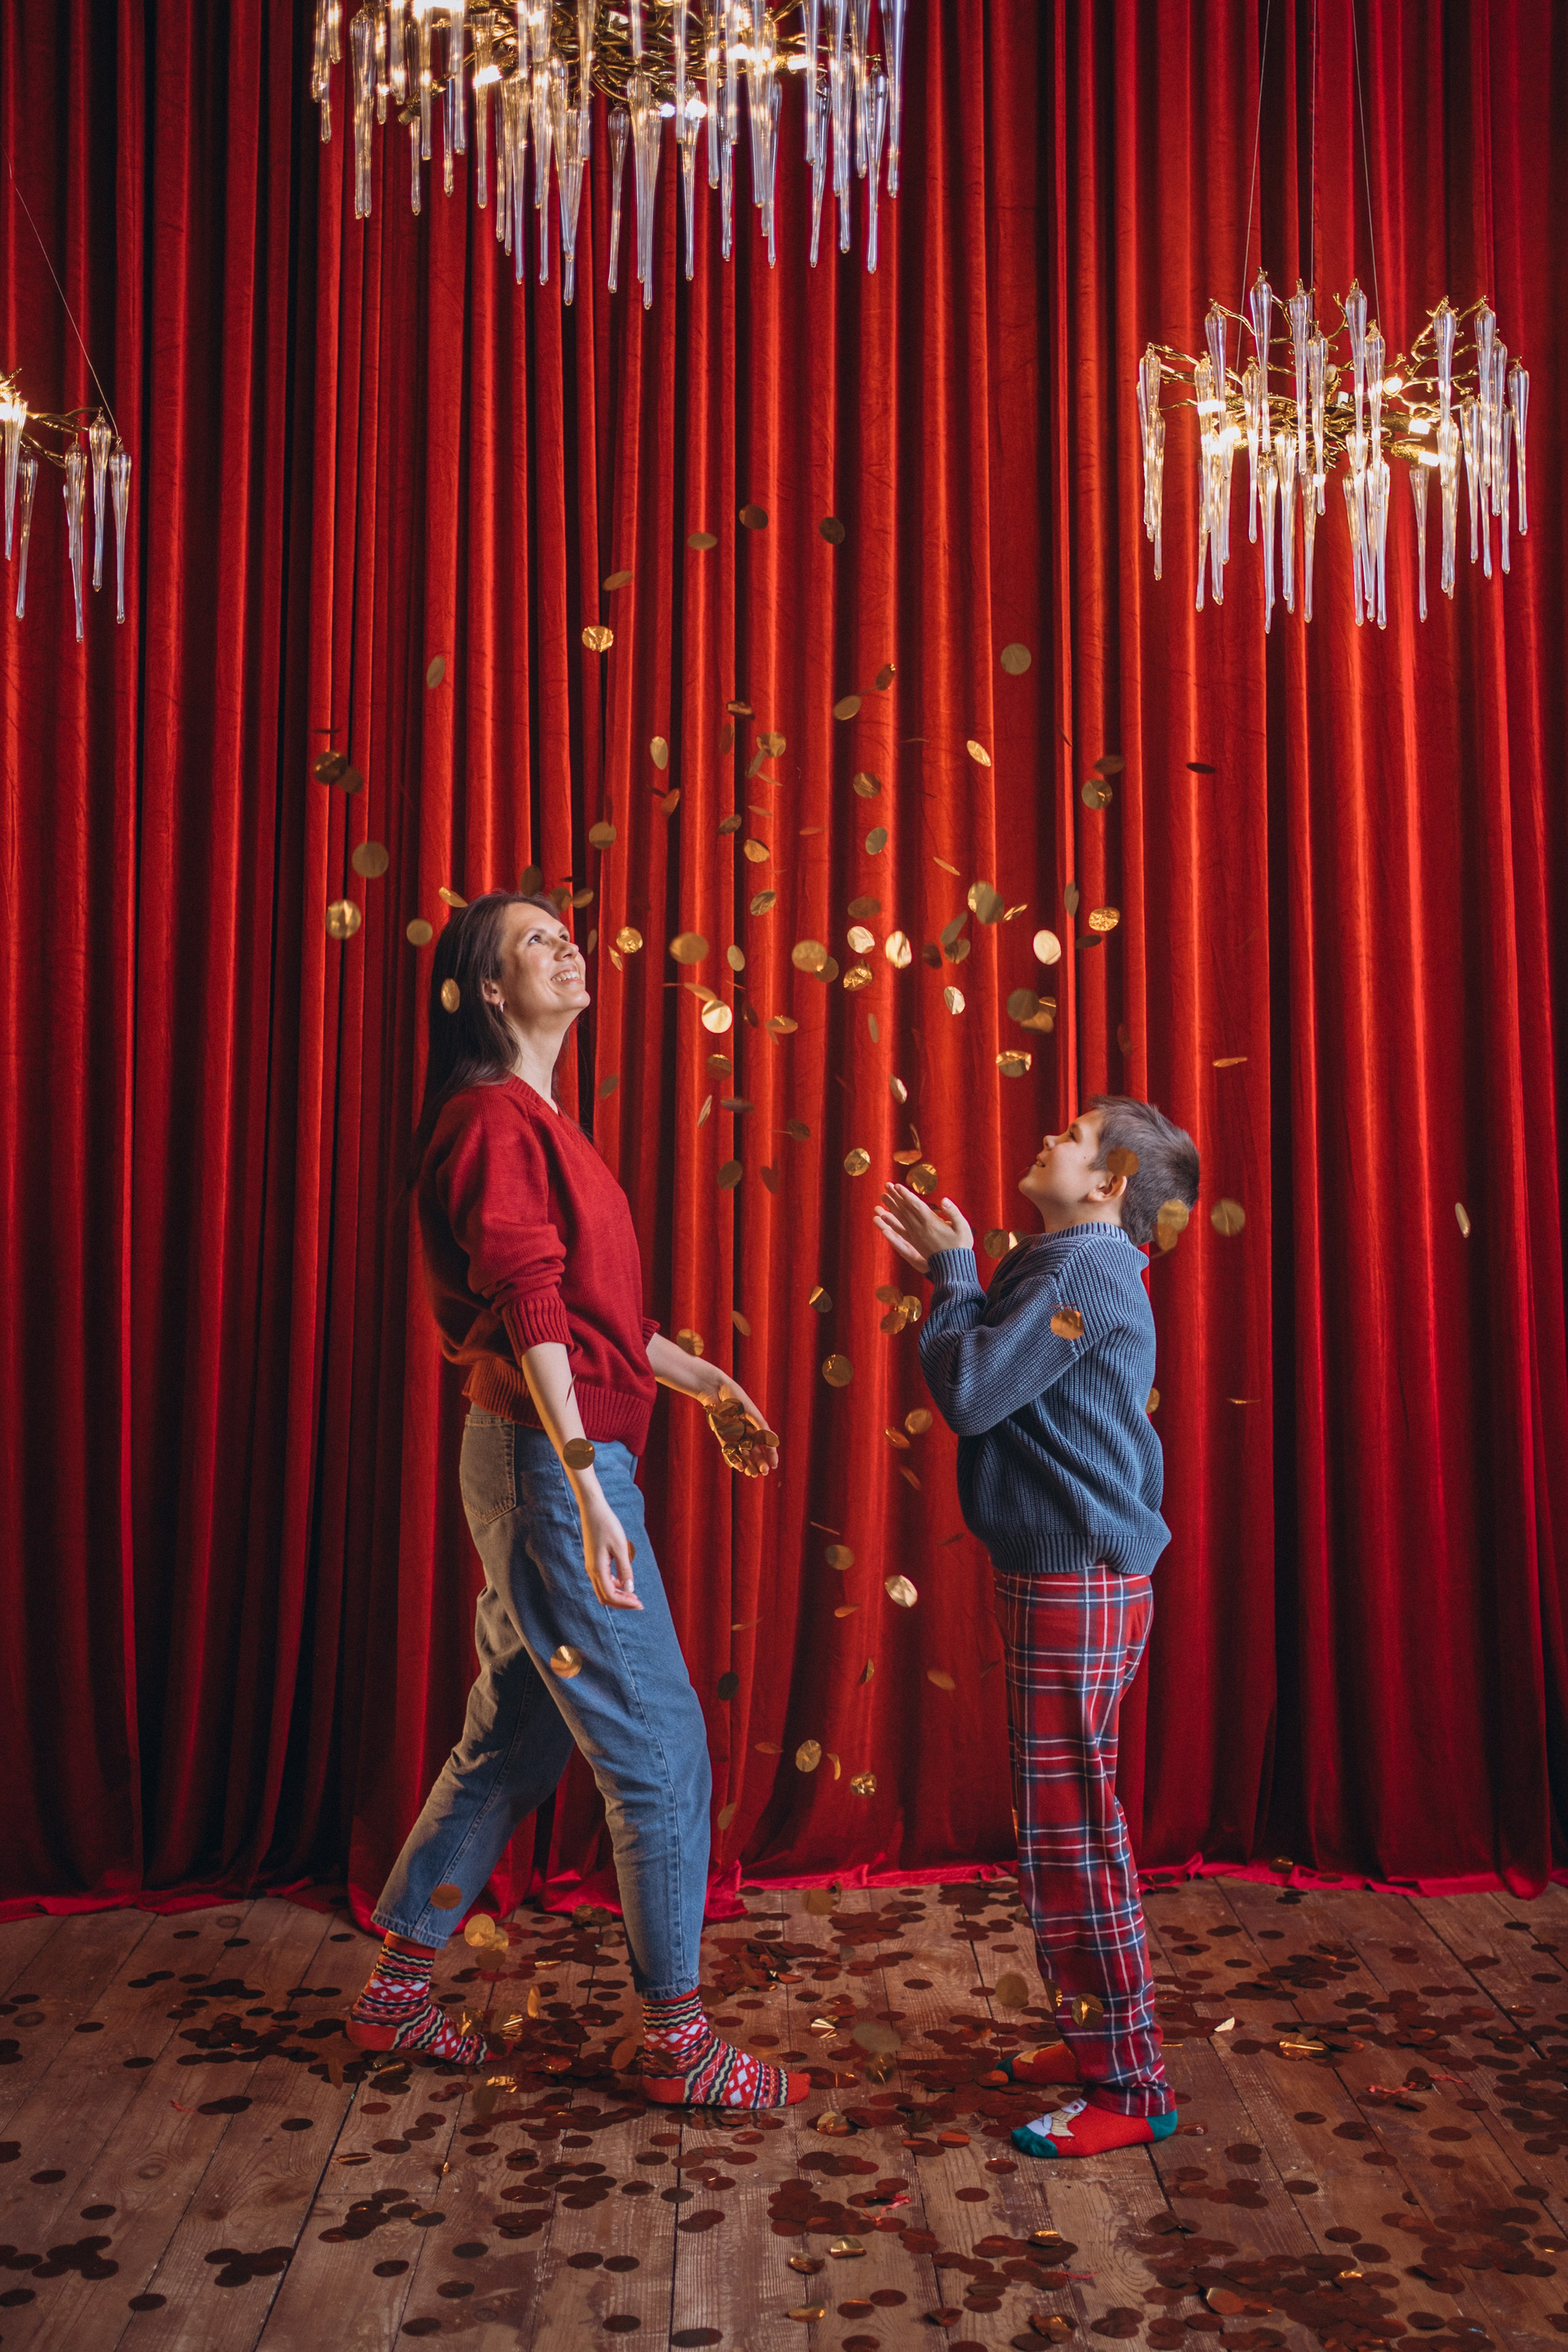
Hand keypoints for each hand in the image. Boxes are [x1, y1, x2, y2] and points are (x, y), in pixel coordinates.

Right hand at [576, 1486, 642, 1609]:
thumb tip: (630, 1589)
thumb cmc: (607, 1525)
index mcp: (597, 1569)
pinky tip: (624, 1582)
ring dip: (617, 1595)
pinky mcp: (593, 1560)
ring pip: (602, 1589)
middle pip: (605, 1597)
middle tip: (638, 1603)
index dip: (625, 1602)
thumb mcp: (620, 1547)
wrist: (593, 1509)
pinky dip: (613, 1586)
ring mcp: (591, 1566)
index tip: (639, 1603)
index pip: (610, 1595)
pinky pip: (602, 1580)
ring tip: (633, 1595)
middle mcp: (591, 1570)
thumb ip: (625, 1569)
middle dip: (621, 1603)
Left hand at [704, 1380, 779, 1477]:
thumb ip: (761, 1426)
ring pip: (743, 1453)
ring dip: (748, 1463)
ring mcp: (734, 1433)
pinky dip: (734, 1458)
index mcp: (755, 1425)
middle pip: (755, 1450)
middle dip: (760, 1462)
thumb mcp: (751, 1412)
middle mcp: (745, 1431)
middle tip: (764, 1472)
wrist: (715, 1389)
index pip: (765, 1443)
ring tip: (752, 1473)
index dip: (770, 1455)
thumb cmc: (736, 1397)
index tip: (774, 1465)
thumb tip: (772, 1441)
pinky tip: (739, 1466)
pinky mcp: (722, 1434)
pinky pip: (729, 1449)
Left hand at [873, 1184, 973, 1271]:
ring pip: (900, 1218)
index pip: (916, 1205)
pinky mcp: (914, 1242)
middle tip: (886, 1185)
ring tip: (882, 1197)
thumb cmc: (961, 1245)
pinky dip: (890, 1223)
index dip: (906, 1195)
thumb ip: (953, 1212)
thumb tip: (944, 1199)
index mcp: (931, 1222)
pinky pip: (899, 1230)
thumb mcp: (963, 1227)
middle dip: (895, 1196)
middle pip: (905, 1209)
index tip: (896, 1186)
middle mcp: (920, 1228)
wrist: (953, 1266)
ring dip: (891, 1206)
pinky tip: (883, 1217)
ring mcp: (915, 1236)